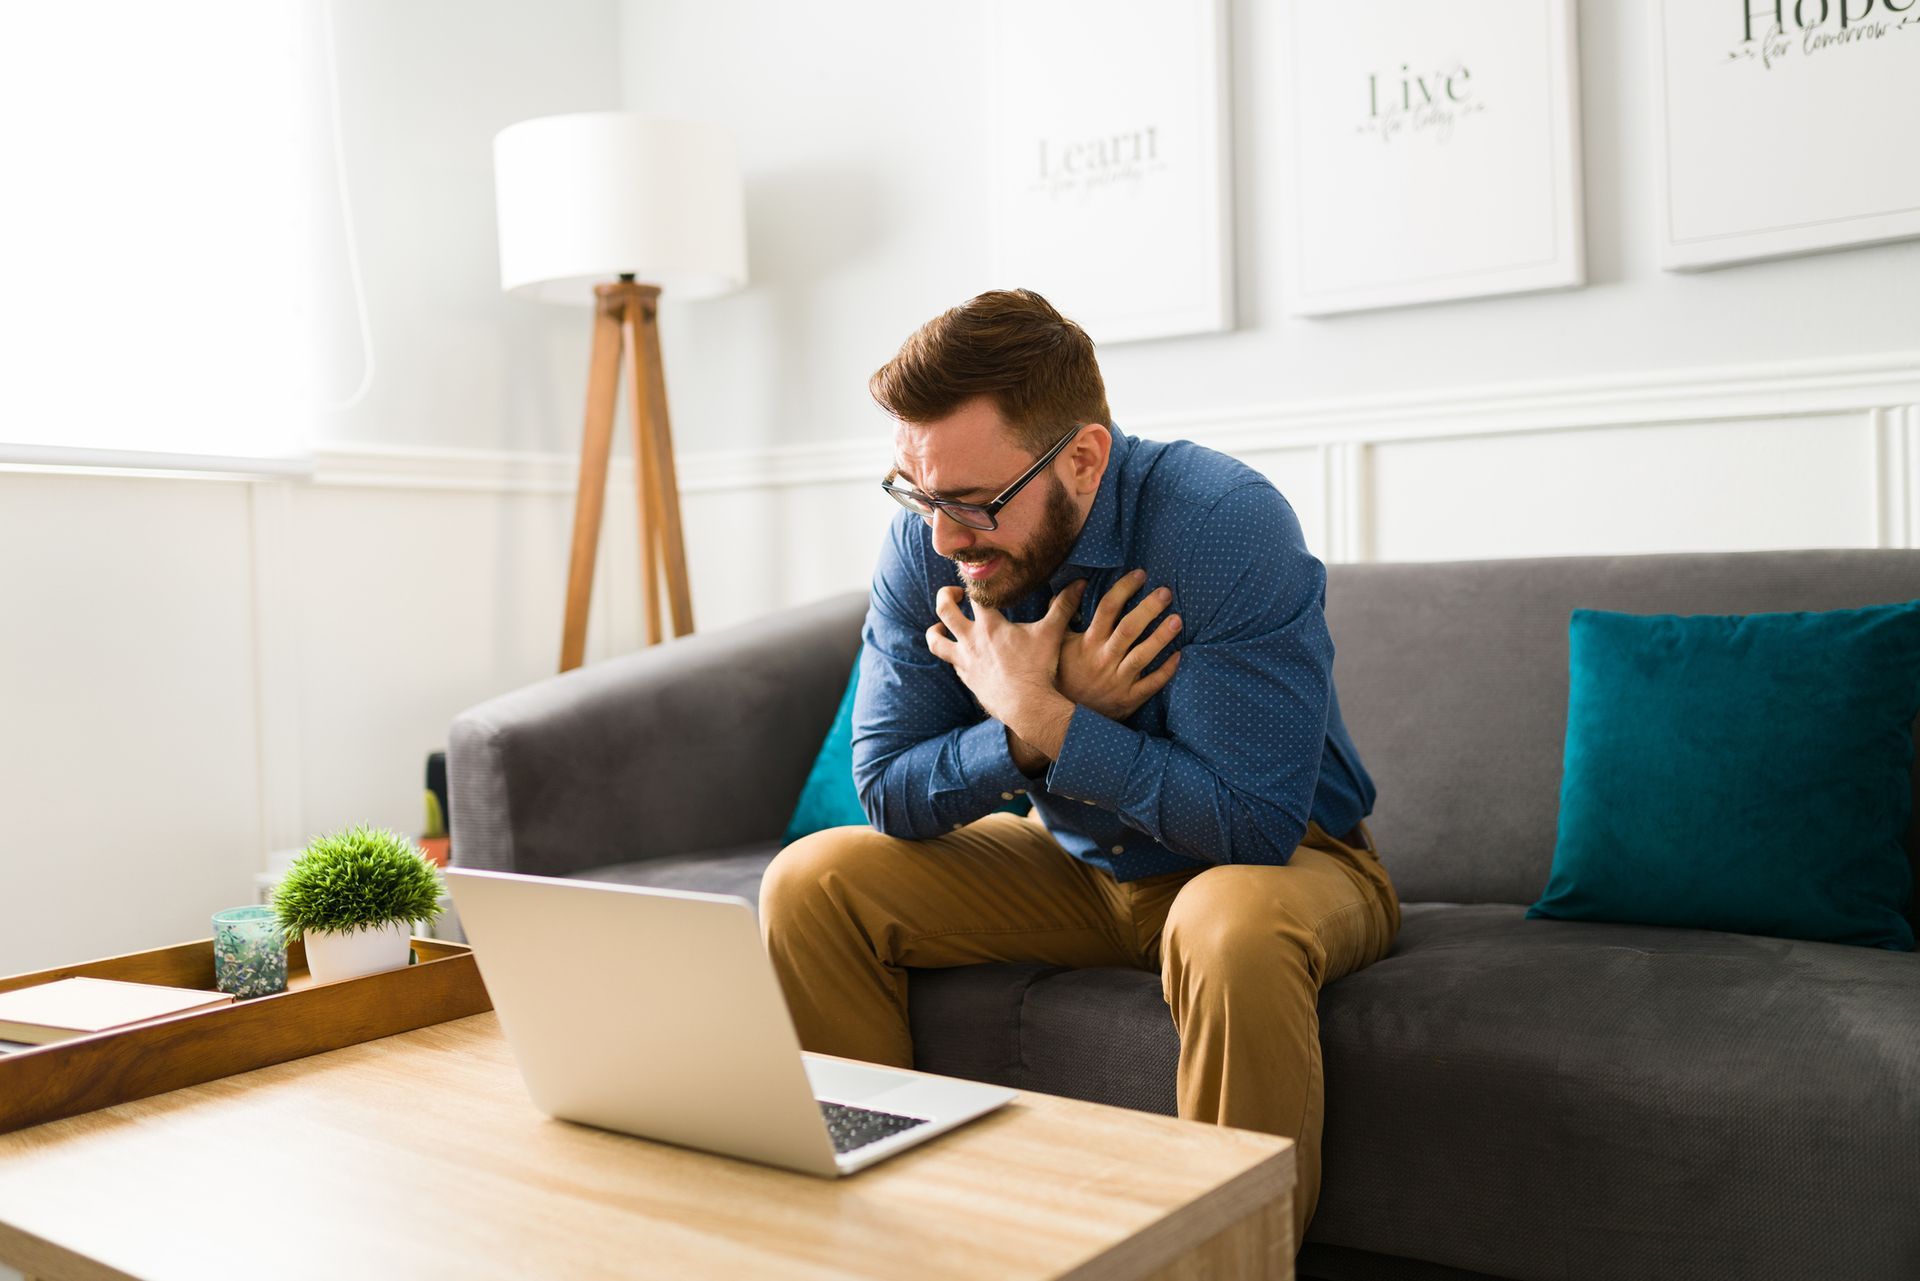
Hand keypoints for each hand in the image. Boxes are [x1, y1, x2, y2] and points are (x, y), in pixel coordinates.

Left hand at [927, 586, 1075, 758]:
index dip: (977, 582)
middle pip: (944, 610)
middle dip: (945, 596)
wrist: (1027, 707)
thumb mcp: (1051, 633)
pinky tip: (964, 655)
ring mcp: (965, 661)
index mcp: (989, 624)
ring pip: (936, 641)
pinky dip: (954, 656)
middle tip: (955, 594)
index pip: (975, 593)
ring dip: (934, 630)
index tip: (981, 579)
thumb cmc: (1038, 669)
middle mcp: (971, 640)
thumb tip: (1081, 582)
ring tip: (939, 626)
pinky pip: (951, 663)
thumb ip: (1063, 606)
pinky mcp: (966, 678)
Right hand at [1057, 570, 1181, 721]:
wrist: (1060, 718)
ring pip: (1142, 656)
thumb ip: (1062, 613)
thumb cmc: (1061, 674)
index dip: (1124, 589)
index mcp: (1087, 642)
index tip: (1141, 574)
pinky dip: (1166, 670)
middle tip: (1166, 592)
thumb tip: (1072, 584)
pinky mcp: (1127, 700)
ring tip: (1178, 619)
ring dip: (1161, 637)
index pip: (1107, 608)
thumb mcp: (1055, 643)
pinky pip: (1150, 685)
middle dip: (1149, 609)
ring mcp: (1117, 681)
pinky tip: (1179, 655)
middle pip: (1129, 629)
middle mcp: (1103, 659)